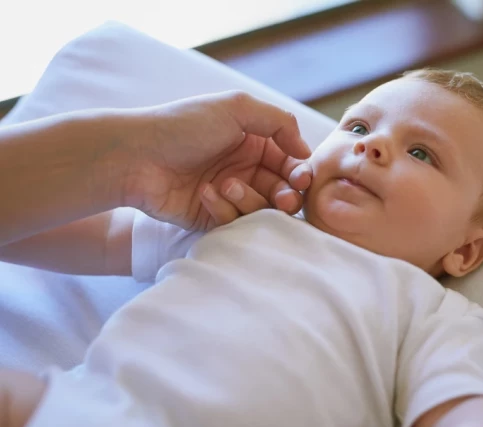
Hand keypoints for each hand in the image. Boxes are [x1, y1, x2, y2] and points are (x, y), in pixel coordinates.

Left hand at [123, 90, 311, 230]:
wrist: (136, 156)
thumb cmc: (183, 126)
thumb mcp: (236, 107)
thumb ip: (279, 120)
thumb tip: (306, 151)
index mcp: (253, 142)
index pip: (290, 163)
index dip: (300, 173)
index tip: (300, 180)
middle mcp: (245, 169)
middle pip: (283, 191)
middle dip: (287, 195)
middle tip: (285, 199)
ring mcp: (230, 195)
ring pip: (263, 210)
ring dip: (252, 199)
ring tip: (227, 186)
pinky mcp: (213, 217)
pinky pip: (236, 223)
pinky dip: (225, 209)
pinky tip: (206, 194)